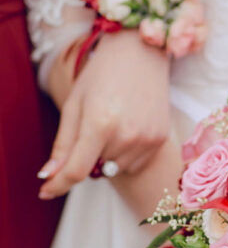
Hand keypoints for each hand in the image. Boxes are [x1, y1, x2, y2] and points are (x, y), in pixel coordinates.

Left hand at [38, 29, 169, 198]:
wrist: (141, 55)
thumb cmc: (102, 76)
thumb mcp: (75, 105)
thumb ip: (63, 144)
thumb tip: (49, 175)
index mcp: (99, 123)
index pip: (77, 170)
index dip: (59, 184)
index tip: (46, 192)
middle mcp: (127, 136)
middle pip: (96, 168)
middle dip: (88, 155)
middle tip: (94, 126)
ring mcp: (147, 140)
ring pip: (116, 168)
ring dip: (108, 156)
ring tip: (114, 125)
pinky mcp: (161, 140)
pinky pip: (135, 163)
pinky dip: (126, 155)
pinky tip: (128, 129)